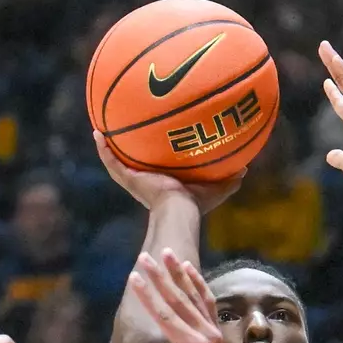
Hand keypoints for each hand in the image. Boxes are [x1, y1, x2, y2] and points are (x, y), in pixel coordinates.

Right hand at [93, 132, 243, 213]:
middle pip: (132, 164)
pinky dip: (103, 149)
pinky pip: (111, 162)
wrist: (179, 211)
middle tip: (121, 134)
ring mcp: (133, 180)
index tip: (149, 146)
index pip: (154, 171)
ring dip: (107, 148)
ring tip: (100, 131)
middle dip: (126, 150)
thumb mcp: (216, 189)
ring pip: (116, 162)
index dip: (150, 161)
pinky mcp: (128, 178)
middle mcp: (144, 182)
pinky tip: (97, 132)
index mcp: (162, 185)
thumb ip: (229, 179)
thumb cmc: (196, 205)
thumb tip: (246, 168)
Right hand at [129, 250, 221, 342]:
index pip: (165, 315)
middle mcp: (206, 335)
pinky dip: (198, 284)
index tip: (134, 277)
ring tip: (167, 253)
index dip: (147, 295)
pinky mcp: (215, 332)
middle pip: (179, 299)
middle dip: (160, 277)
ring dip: (179, 274)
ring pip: (195, 296)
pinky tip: (188, 269)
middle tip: (145, 257)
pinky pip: (207, 302)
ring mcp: (213, 332)